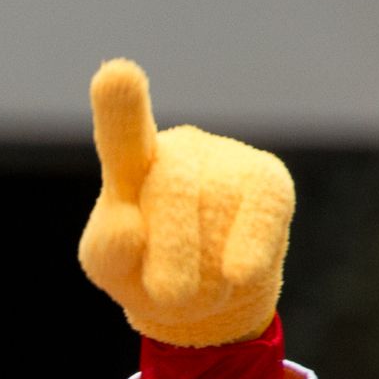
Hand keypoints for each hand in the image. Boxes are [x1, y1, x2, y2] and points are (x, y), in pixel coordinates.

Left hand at [77, 58, 294, 347]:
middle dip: (170, 254)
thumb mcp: (112, 269)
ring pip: (215, 205)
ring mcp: (227, 159)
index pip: (124, 135)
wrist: (204, 303)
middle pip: (172, 187)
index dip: (120, 108)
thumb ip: (109, 249)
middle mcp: (180, 148)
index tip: (116, 75)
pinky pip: (261, 213)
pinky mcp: (268, 180)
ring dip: (204, 270)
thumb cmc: (147, 272)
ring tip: (199, 287)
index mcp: (131, 164)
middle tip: (168, 296)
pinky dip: (248, 252)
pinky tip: (238, 274)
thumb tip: (127, 225)